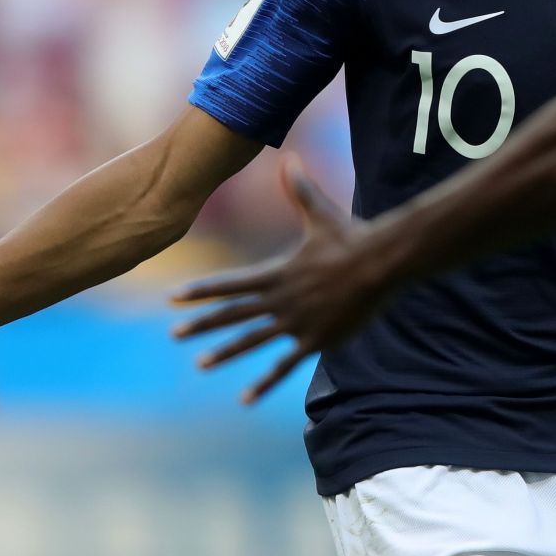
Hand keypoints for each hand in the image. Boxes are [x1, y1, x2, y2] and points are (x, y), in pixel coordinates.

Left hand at [170, 155, 391, 403]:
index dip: (200, 290)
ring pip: (252, 341)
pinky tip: (246, 398)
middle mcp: (280, 299)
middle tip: (173, 334)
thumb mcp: (322, 213)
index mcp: (277, 272)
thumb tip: (289, 157)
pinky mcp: (315, 341)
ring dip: (224, 352)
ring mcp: (296, 322)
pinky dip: (264, 382)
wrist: (382, 264)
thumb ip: (300, 190)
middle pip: (233, 314)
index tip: (173, 297)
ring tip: (200, 363)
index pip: (229, 284)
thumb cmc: (352, 237)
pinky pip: (284, 366)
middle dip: (201, 324)